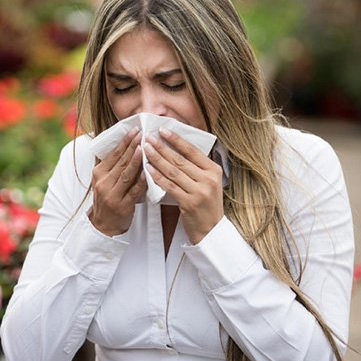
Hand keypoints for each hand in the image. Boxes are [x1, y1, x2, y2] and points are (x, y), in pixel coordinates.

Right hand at [89, 128, 147, 236]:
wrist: (104, 225)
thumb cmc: (108, 199)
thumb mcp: (105, 180)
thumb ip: (114, 165)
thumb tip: (129, 145)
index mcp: (98, 173)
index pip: (114, 154)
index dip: (124, 142)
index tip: (135, 130)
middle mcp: (103, 183)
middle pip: (121, 162)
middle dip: (132, 146)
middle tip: (143, 133)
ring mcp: (112, 195)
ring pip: (126, 174)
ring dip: (136, 160)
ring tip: (145, 148)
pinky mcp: (122, 206)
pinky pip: (133, 191)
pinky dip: (141, 181)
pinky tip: (148, 172)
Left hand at [144, 128, 223, 243]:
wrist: (211, 230)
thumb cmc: (206, 205)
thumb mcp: (208, 183)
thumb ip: (197, 167)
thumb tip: (178, 147)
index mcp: (214, 170)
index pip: (193, 150)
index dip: (177, 140)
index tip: (163, 130)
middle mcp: (209, 179)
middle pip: (181, 159)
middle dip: (163, 147)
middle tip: (149, 137)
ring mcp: (200, 191)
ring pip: (174, 171)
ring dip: (157, 159)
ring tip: (146, 150)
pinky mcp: (190, 203)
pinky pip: (170, 186)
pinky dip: (158, 177)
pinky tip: (148, 169)